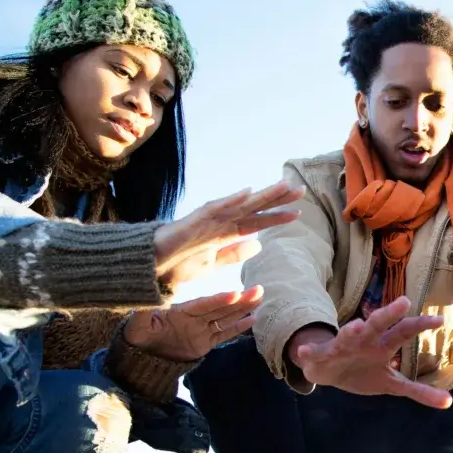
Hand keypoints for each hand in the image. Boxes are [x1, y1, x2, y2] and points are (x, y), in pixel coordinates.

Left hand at [123, 286, 263, 361]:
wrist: (141, 357)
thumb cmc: (137, 337)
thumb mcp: (138, 324)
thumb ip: (146, 311)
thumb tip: (150, 296)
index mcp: (181, 311)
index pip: (204, 305)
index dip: (219, 300)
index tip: (234, 293)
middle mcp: (194, 318)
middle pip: (221, 308)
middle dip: (240, 300)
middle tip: (258, 289)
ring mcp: (201, 329)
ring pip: (226, 318)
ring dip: (243, 309)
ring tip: (260, 298)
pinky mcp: (205, 343)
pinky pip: (224, 334)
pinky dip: (238, 327)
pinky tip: (252, 319)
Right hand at [154, 181, 303, 287]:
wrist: (152, 267)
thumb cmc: (179, 263)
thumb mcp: (213, 263)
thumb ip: (234, 254)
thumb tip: (259, 244)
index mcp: (227, 231)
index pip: (258, 221)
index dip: (277, 216)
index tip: (299, 212)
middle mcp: (222, 221)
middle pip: (255, 207)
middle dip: (277, 199)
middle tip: (300, 190)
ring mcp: (209, 219)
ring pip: (241, 204)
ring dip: (261, 195)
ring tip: (282, 186)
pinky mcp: (195, 220)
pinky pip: (215, 208)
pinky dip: (230, 200)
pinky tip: (247, 192)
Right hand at [290, 296, 452, 408]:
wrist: (327, 371)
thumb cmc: (363, 371)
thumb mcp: (391, 384)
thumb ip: (418, 391)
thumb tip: (449, 403)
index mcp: (383, 345)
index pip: (404, 331)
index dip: (420, 325)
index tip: (440, 319)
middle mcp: (365, 340)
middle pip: (379, 325)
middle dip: (390, 314)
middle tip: (404, 303)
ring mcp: (342, 346)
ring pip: (347, 335)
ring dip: (351, 331)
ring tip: (356, 326)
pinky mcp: (320, 356)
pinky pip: (314, 355)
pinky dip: (308, 353)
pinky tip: (302, 352)